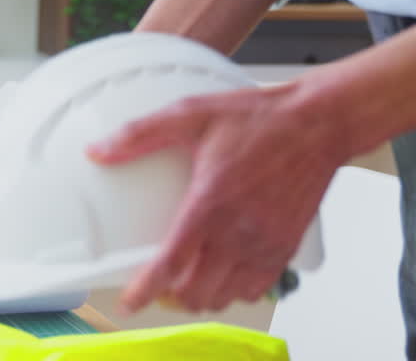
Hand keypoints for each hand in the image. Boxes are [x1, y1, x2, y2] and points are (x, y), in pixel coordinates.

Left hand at [86, 81, 349, 313]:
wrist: (317, 123)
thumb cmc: (260, 118)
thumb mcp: (191, 114)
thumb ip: (140, 134)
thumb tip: (98, 151)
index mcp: (210, 202)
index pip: (172, 264)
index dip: (146, 290)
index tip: (130, 300)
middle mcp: (239, 231)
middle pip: (196, 292)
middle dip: (171, 293)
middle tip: (159, 279)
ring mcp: (265, 243)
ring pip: (225, 297)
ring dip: (203, 293)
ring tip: (190, 276)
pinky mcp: (286, 247)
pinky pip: (257, 289)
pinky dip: (235, 290)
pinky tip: (224, 270)